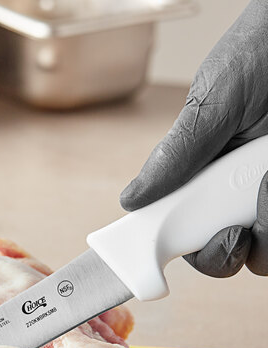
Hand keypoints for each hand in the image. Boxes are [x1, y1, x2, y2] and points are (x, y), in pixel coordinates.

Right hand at [120, 0, 267, 277]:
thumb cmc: (263, 50)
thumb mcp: (214, 98)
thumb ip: (176, 152)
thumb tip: (131, 198)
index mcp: (204, 179)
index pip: (182, 232)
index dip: (176, 252)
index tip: (172, 259)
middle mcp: (237, 194)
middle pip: (223, 255)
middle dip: (224, 251)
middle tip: (235, 229)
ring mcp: (266, 199)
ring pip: (264, 254)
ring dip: (266, 229)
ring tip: (265, 180)